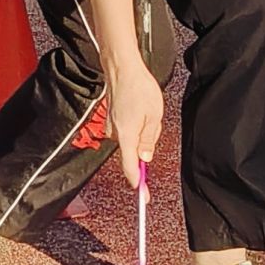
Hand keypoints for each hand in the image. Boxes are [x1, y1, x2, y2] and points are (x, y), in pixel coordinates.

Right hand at [105, 53, 164, 189]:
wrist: (122, 69)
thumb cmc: (138, 88)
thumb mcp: (154, 115)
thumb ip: (149, 138)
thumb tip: (146, 157)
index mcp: (126, 136)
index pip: (131, 168)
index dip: (138, 183)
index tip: (144, 196)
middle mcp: (115, 134)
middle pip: (134, 153)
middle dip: (146, 143)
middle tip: (153, 121)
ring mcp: (111, 127)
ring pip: (132, 140)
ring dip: (142, 130)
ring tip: (147, 110)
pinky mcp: (111, 120)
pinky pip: (127, 131)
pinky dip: (136, 124)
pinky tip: (139, 109)